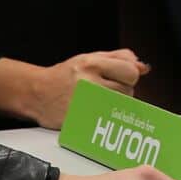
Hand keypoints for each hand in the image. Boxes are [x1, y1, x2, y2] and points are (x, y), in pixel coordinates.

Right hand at [32, 49, 148, 127]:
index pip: (131, 72)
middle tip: (108, 90)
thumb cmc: (64, 75)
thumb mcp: (90, 57)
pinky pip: (107, 122)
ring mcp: (85, 104)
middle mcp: (89, 83)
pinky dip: (106, 119)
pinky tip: (96, 112)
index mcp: (92, 64)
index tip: (121, 77)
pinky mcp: (81, 121)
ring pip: (120, 107)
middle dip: (122, 91)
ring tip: (101, 101)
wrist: (37, 93)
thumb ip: (119, 58)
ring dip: (116, 105)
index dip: (129, 75)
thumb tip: (143, 67)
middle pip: (128, 91)